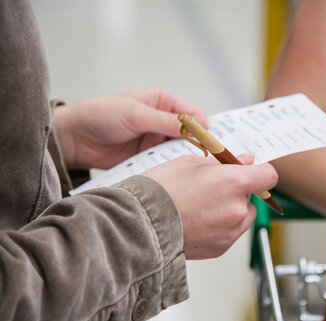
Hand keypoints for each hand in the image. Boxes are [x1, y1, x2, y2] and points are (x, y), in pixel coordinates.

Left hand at [53, 88, 205, 169]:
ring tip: (196, 170)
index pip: (193, 114)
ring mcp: (156, 141)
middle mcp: (163, 121)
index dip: (205, 127)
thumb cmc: (102, 115)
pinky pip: (166, 164)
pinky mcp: (149, 158)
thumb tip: (196, 127)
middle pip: (191, 135)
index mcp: (163, 102)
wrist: (75, 139)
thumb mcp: (136, 114)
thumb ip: (165, 122)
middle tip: (211, 160)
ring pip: (180, 151)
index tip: (214, 142)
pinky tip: (178, 176)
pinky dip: (171, 169)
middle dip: (199, 146)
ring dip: (185, 159)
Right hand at [143, 153, 277, 258]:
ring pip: (243, 215)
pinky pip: (231, 232)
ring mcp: (230, 231)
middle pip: (253, 196)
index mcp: (233, 182)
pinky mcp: (221, 248)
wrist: (138, 225)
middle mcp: (237, 209)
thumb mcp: (191, 163)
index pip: (269, 175)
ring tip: (202, 206)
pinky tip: (198, 220)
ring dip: (232, 209)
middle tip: (211, 188)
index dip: (261, 171)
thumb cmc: (159, 190)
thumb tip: (247, 160)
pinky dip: (221, 226)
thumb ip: (225, 162)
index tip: (252, 170)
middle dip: (238, 190)